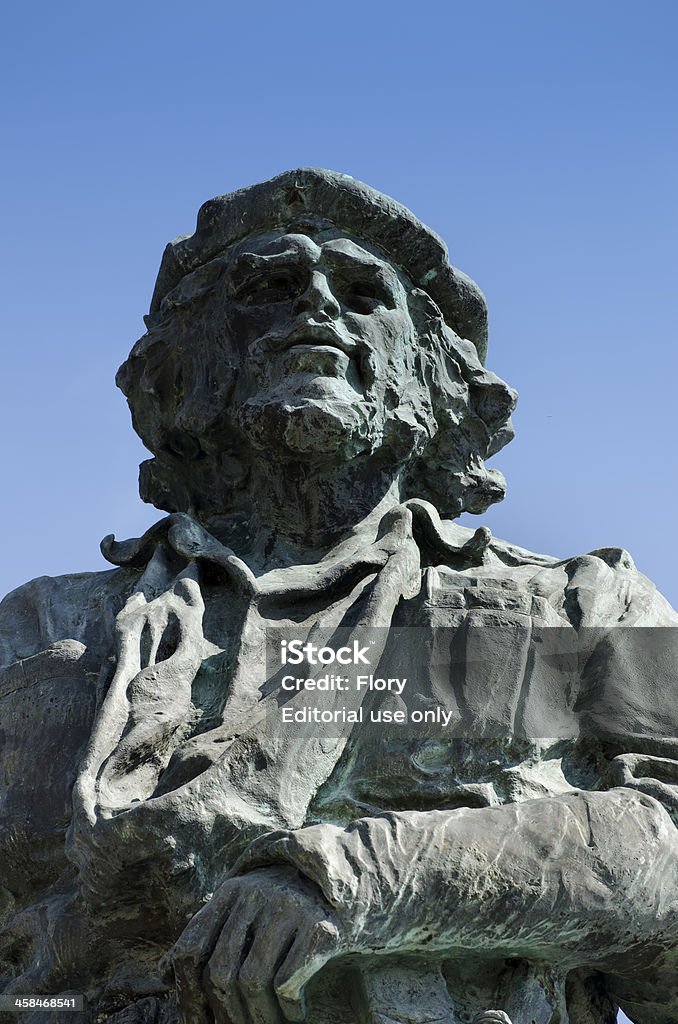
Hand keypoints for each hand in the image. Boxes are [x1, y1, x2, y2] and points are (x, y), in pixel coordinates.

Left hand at [166, 867, 343, 1023]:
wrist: (339, 886)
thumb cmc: (278, 910)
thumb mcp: (240, 911)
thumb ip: (206, 936)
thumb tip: (161, 974)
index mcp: (229, 893)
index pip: (191, 951)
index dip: (188, 997)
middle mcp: (254, 895)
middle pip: (222, 973)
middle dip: (226, 1016)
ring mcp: (287, 908)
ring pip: (254, 982)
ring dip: (258, 1019)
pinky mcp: (318, 926)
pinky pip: (289, 983)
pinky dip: (288, 1010)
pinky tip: (294, 1014)